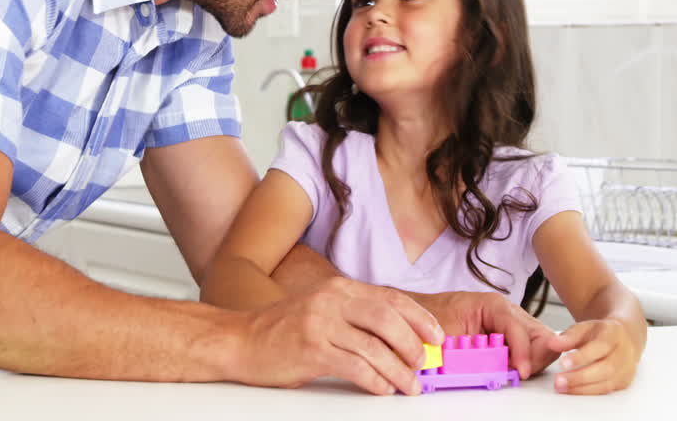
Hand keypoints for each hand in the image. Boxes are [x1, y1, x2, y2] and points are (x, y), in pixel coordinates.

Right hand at [232, 277, 444, 395]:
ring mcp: (320, 323)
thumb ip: (355, 317)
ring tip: (409, 385)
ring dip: (399, 370)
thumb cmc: (283, 331)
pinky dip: (376, 380)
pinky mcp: (311, 349)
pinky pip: (355, 366)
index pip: (390, 298)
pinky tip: (383, 388)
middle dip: (413, 344)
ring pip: (375, 346)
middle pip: (388, 318)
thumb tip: (399, 337)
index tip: (436, 336)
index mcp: (338, 288)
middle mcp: (331, 300)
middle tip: (422, 363)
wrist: (240, 341)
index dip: (419, 317)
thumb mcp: (322, 311)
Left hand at [406, 290, 559, 379]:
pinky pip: (529, 347)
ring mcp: (511, 322)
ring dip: (532, 359)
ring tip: (514, 371)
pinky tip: (511, 367)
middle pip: (540, 334)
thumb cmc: (432, 316)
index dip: (523, 353)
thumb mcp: (448, 333)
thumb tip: (488, 370)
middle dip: (536, 356)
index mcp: (493, 305)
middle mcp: (507, 311)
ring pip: (539, 342)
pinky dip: (525, 360)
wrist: (419, 313)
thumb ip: (470, 352)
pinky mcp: (510, 334)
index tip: (521, 371)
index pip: (520, 329)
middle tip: (522, 372)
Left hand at [546, 319, 638, 394]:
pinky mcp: (624, 382)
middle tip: (558, 381)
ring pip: (607, 383)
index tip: (563, 364)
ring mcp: (627, 369)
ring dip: (582, 388)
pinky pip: (606, 390)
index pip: (600, 346)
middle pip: (605, 368)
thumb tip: (552, 344)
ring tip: (561, 387)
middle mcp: (625, 352)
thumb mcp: (584, 327)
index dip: (582, 356)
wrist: (623, 338)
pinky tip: (572, 390)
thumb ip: (568, 336)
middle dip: (580, 377)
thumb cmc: (600, 333)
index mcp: (615, 333)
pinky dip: (588, 391)